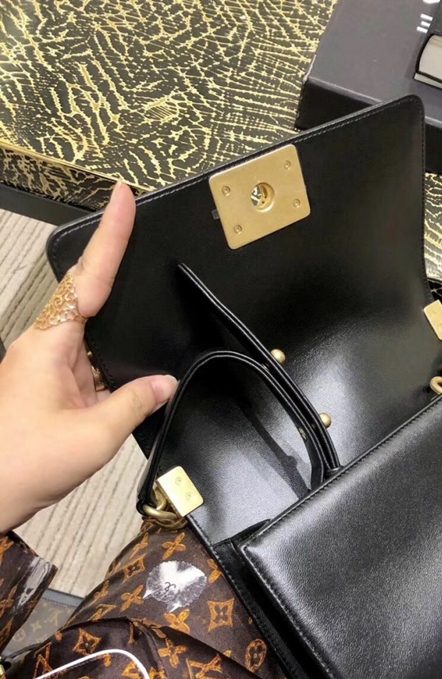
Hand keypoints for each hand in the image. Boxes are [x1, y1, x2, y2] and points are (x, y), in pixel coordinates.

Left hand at [0, 183, 176, 532]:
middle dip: (117, 273)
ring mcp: (44, 369)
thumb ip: (136, 402)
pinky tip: (126, 388)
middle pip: (88, 298)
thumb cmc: (22, 464)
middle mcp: (43, 348)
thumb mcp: (94, 436)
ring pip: (92, 339)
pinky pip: (88, 368)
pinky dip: (111, 373)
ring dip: (117, 343)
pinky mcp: (47, 389)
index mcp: (48, 345)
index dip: (108, 237)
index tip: (121, 198)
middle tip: (138, 235)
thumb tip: (165, 384)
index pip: (87, 279)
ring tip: (136, 344)